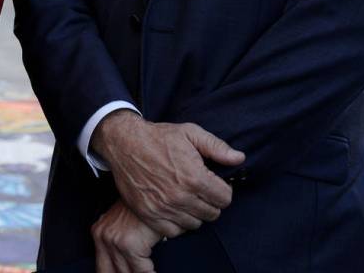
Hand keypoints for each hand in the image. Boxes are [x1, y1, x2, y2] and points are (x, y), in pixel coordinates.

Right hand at [91, 110, 244, 236]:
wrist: (124, 142)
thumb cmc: (159, 137)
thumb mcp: (190, 133)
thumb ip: (217, 147)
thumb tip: (239, 158)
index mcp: (194, 177)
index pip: (225, 199)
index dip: (222, 189)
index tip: (212, 183)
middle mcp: (181, 197)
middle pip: (212, 214)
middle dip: (209, 201)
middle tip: (198, 188)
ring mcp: (164, 208)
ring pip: (194, 224)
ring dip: (193, 212)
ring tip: (185, 196)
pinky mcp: (149, 215)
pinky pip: (174, 231)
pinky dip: (176, 222)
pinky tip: (172, 206)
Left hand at [92, 201, 161, 272]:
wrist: (152, 190)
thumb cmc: (142, 206)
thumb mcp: (123, 223)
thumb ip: (118, 241)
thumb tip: (126, 265)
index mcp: (98, 233)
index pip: (102, 269)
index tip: (125, 272)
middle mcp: (103, 237)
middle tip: (138, 270)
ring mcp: (114, 241)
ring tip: (149, 271)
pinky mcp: (129, 245)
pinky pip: (142, 272)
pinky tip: (155, 271)